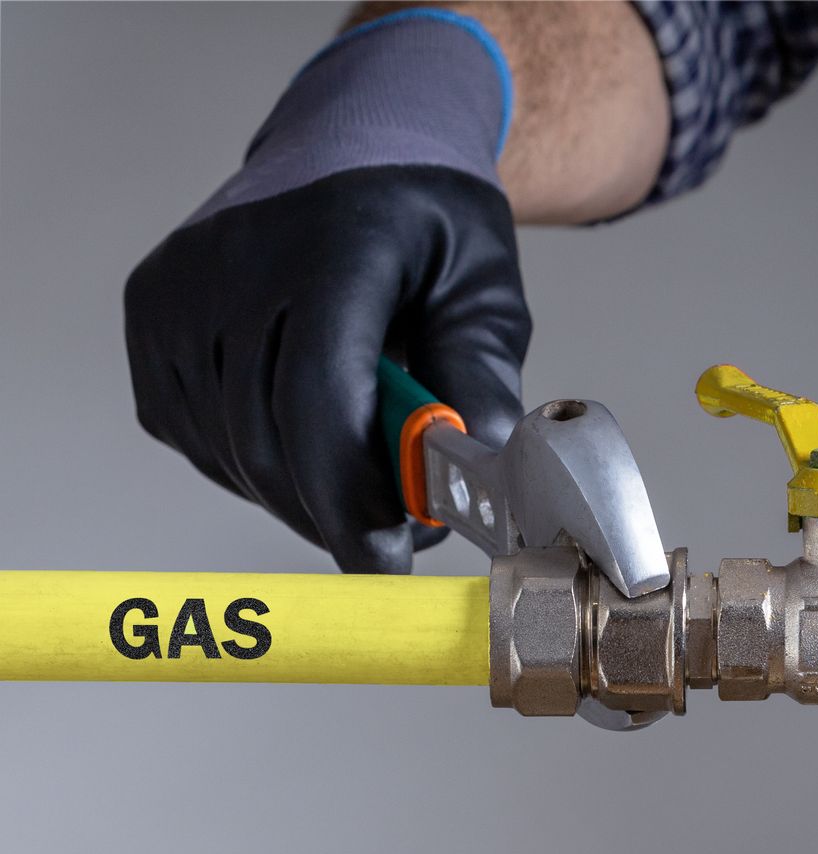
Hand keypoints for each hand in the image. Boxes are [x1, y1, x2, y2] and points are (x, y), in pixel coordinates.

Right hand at [123, 10, 527, 571]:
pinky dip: (259, 465)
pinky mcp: (150, 324)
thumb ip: (482, 376)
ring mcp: (178, 293)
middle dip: (339, 511)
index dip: (352, 498)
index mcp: (328, 248)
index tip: (388, 561)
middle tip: (400, 532)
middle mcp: (233, 265)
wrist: (352, 148)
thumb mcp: (486, 285)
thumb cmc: (427, 223)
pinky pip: (201, 439)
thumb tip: (480, 465)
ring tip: (365, 471)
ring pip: (232, 453)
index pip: (319, 400)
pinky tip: (308, 438)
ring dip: (303, 493)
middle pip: (271, 442)